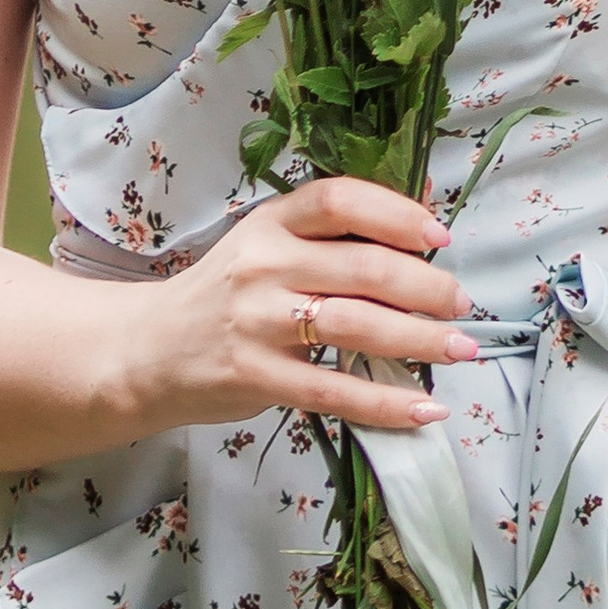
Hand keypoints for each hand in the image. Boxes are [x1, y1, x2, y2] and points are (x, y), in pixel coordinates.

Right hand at [122, 178, 477, 438]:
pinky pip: (334, 390)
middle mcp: (264, 265)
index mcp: (270, 223)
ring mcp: (257, 323)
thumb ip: (327, 240)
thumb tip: (421, 234)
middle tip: (461, 304)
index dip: (396, 214)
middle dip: (427, 287)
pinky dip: (385, 401)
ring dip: (419, 338)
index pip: (339, 201)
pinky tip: (424, 407)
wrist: (146, 352)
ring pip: (356, 325)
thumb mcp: (264, 246)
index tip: (439, 236)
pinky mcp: (255, 377)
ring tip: (461, 348)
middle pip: (362, 267)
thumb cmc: (224, 296)